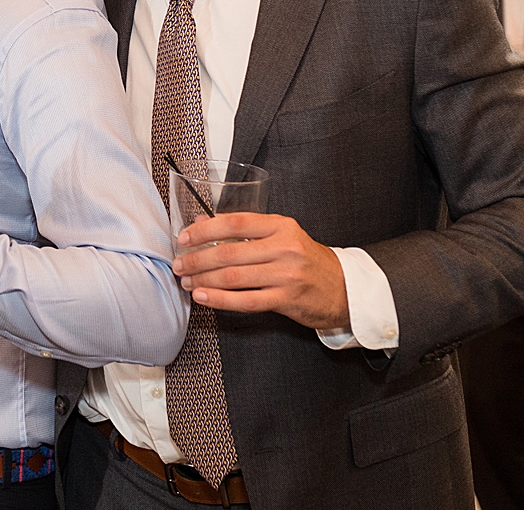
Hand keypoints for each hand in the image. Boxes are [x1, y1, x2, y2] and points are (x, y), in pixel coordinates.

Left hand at [173, 213, 348, 329]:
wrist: (344, 288)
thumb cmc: (306, 260)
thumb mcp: (280, 236)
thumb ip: (243, 231)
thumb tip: (201, 224)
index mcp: (280, 226)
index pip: (235, 222)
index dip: (205, 230)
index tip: (184, 237)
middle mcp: (284, 247)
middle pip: (230, 252)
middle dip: (198, 259)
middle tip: (179, 264)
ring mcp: (287, 274)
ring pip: (235, 277)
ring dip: (204, 280)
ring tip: (187, 282)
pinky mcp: (287, 298)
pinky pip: (247, 300)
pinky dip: (220, 300)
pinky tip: (203, 298)